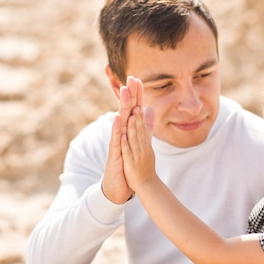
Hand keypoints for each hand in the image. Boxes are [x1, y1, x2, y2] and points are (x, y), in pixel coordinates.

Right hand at [102, 77, 142, 203]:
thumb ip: (143, 127)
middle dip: (128, 95)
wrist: (118, 185)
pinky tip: (118, 118)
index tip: (138, 79)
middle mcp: (120, 134)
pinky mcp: (115, 153)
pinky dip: (117, 129)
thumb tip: (148, 112)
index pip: (132, 109)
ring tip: (125, 92)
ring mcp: (116, 142)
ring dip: (123, 107)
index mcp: (127, 131)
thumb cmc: (126, 164)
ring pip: (120, 122)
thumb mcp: (136, 142)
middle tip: (130, 79)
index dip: (136, 95)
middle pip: (125, 111)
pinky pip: (116, 139)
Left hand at [121, 108, 155, 191]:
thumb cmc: (145, 165)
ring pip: (134, 139)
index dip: (140, 111)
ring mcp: (137, 155)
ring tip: (130, 116)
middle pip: (139, 128)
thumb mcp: (148, 146)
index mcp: (144, 142)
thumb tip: (150, 113)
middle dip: (136, 114)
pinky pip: (128, 153)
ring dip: (132, 127)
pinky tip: (122, 137)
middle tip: (135, 103)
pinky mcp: (131, 164)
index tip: (137, 99)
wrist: (147, 185)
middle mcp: (142, 147)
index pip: (142, 124)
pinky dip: (125, 145)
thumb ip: (148, 129)